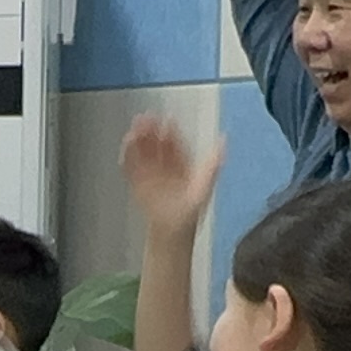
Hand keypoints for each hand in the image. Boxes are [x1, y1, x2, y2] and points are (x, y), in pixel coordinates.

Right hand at [120, 117, 224, 243]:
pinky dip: (127, 156)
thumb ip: (213, 163)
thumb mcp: (205, 185)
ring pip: (142, 152)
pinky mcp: (137, 183)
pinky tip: (126, 146)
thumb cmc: (189, 213)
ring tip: (133, 130)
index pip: (175, 142)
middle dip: (150, 130)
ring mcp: (150, 174)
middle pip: (155, 144)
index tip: (167, 118)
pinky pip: (131, 166)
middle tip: (145, 118)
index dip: (170, 130)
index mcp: (182, 164)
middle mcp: (165, 166)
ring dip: (137, 140)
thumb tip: (224, 140)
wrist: (171, 232)